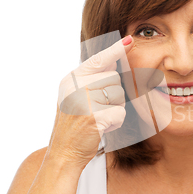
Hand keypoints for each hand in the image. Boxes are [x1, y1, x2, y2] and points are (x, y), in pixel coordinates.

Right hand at [46, 35, 133, 167]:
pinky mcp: (93, 117)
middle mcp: (75, 87)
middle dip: (113, 94)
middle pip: (113, 78)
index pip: (97, 60)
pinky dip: (115, 122)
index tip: (129, 40)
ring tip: (97, 118)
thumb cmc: (74, 125)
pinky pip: (120, 113)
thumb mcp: (75, 96)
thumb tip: (113, 62)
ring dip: (114, 108)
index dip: (115, 50)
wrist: (63, 153)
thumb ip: (90, 79)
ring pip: (119, 95)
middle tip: (97, 109)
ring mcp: (83, 101)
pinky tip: (101, 128)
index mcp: (70, 79)